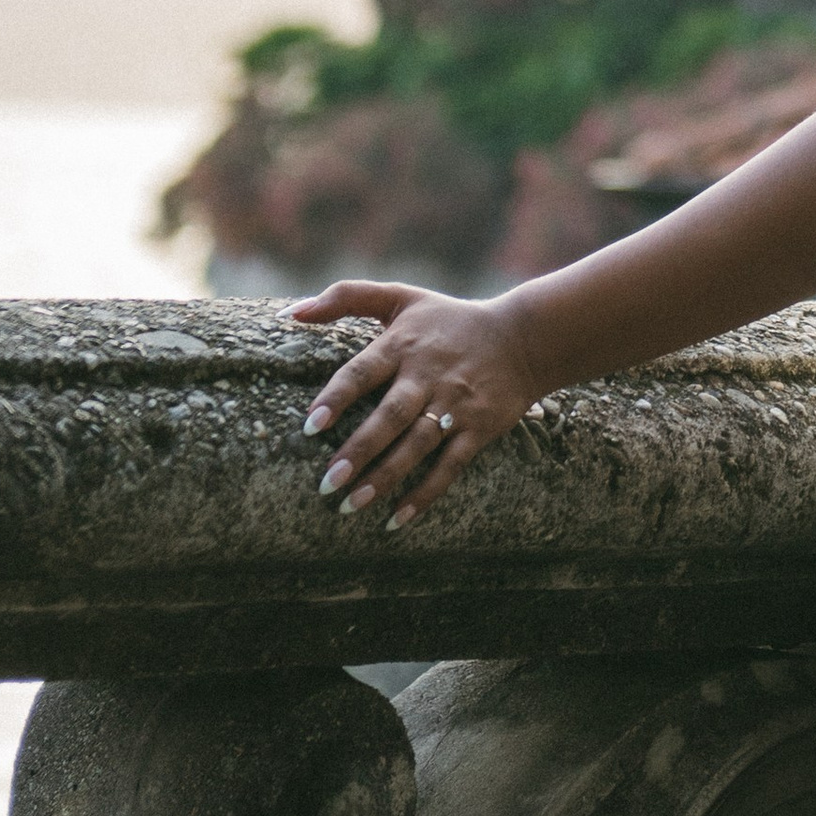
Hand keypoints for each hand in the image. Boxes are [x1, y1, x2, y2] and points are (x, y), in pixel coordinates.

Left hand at [290, 279, 542, 527]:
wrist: (524, 338)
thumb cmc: (450, 321)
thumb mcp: (402, 298)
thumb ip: (347, 297)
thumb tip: (291, 313)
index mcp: (404, 345)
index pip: (364, 371)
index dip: (338, 397)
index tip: (311, 426)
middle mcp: (428, 376)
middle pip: (391, 415)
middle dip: (360, 450)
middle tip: (328, 483)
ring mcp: (456, 404)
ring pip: (417, 445)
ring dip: (385, 477)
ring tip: (351, 504)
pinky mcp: (479, 428)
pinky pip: (450, 466)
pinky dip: (425, 493)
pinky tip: (397, 518)